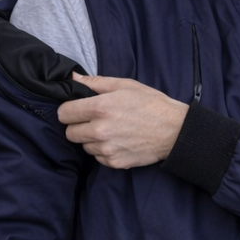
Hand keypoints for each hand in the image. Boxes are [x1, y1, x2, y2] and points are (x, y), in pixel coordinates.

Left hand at [57, 75, 188, 167]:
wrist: (175, 130)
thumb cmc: (152, 105)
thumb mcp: (125, 85)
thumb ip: (95, 82)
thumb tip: (73, 78)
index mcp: (100, 108)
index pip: (64, 113)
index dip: (69, 110)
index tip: (78, 110)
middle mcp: (100, 130)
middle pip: (69, 133)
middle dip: (78, 126)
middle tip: (94, 121)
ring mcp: (107, 149)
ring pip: (83, 146)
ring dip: (91, 140)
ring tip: (110, 131)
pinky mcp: (115, 162)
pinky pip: (97, 157)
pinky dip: (103, 151)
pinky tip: (118, 142)